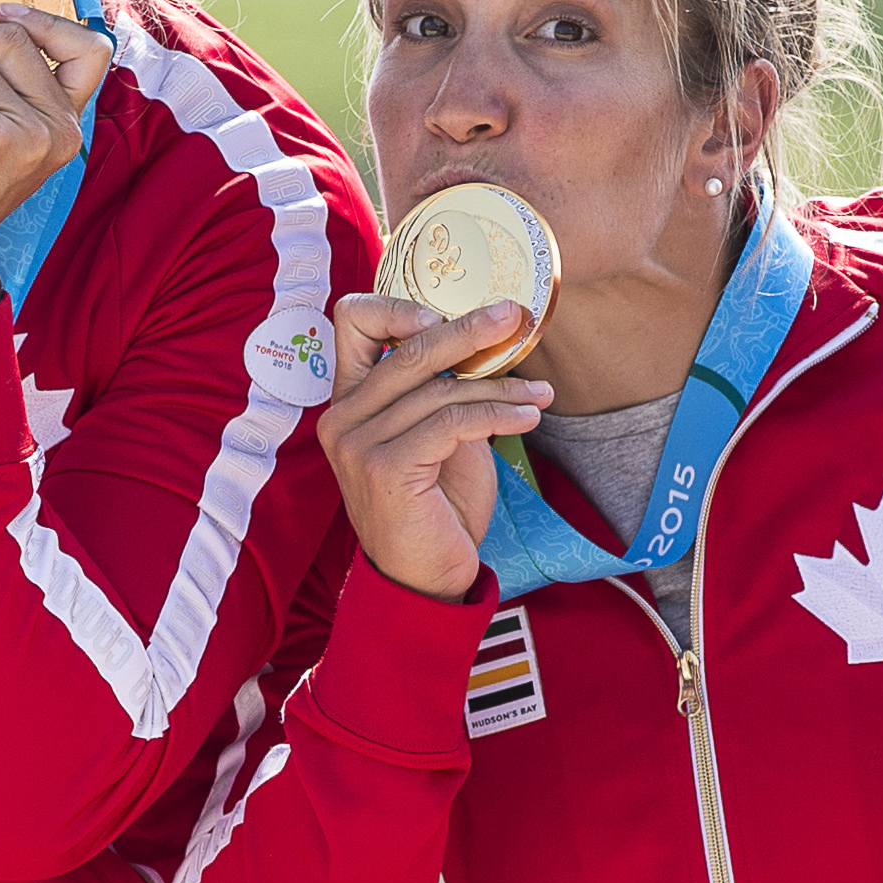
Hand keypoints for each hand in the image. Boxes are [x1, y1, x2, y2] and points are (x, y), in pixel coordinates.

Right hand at [319, 295, 555, 603]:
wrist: (427, 576)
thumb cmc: (436, 505)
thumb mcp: (441, 436)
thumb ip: (444, 391)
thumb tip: (487, 340)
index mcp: (349, 399)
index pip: (353, 322)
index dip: (399, 306)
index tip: (450, 314)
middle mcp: (342, 416)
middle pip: (408, 348)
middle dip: (469, 329)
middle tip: (515, 316)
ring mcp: (357, 443)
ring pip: (439, 389)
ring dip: (501, 387)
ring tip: (541, 393)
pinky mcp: (384, 468)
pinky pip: (451, 423)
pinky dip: (497, 415)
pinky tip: (528, 417)